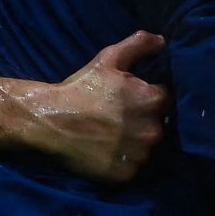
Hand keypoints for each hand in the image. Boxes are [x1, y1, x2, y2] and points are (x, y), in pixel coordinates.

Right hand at [31, 31, 168, 181]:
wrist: (50, 120)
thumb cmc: (81, 87)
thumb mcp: (108, 59)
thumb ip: (139, 45)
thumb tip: (163, 40)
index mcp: (153, 100)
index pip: (163, 99)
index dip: (145, 97)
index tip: (127, 99)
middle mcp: (152, 130)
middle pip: (157, 126)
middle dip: (142, 121)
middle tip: (118, 119)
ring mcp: (139, 155)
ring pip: (146, 148)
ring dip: (135, 143)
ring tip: (112, 136)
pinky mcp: (126, 175)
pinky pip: (133, 168)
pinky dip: (124, 162)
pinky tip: (107, 151)